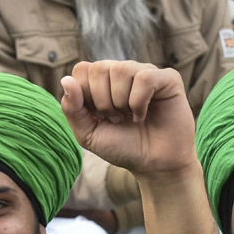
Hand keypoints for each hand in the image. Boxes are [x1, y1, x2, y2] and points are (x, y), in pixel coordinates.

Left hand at [60, 60, 197, 176]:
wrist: (153, 165)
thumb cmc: (122, 147)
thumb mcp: (88, 133)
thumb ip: (72, 108)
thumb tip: (65, 80)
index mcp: (103, 81)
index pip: (81, 69)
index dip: (85, 96)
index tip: (98, 116)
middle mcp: (124, 72)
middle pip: (98, 68)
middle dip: (102, 101)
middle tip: (116, 119)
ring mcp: (146, 72)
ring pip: (120, 69)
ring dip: (121, 102)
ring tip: (128, 117)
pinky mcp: (168, 79)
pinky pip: (145, 77)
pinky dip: (139, 102)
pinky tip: (142, 114)